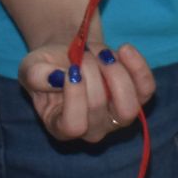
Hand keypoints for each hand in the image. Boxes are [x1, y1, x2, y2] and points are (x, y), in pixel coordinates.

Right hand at [19, 18, 156, 143]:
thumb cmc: (48, 65)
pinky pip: (146, 89)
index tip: (71, 69)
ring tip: (102, 54)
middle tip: (81, 53)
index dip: (74, 96)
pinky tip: (123, 48)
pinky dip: (138, 67)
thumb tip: (56, 77)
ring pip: (128, 107)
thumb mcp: (31, 67)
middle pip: (99, 108)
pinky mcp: (137, 98)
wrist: (71, 52)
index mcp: (61, 127)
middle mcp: (93, 129)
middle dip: (90, 71)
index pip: (74, 126)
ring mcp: (117, 116)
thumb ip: (36, 75)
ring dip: (116, 73)